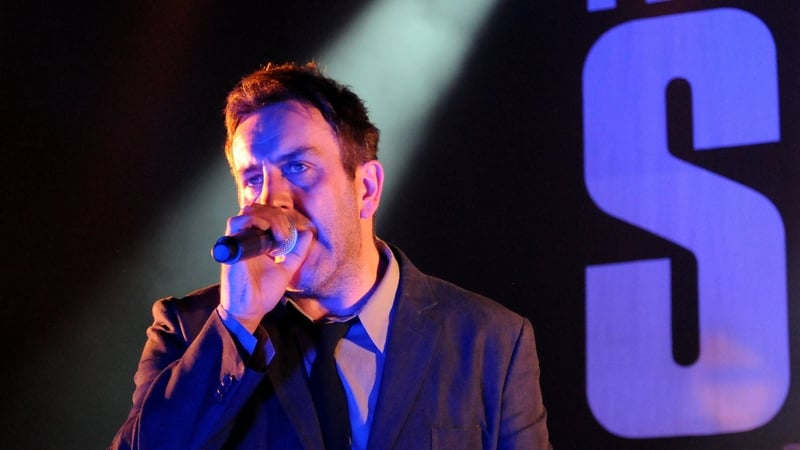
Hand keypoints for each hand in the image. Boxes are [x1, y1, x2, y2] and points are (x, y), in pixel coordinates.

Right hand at [219, 204, 311, 331]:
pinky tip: (266, 230)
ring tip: (278, 234)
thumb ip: (296, 252)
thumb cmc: (264, 292)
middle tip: (285, 234)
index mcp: (259, 242)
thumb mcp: (286, 269)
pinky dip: (252, 221)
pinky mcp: (231, 247)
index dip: (279, 217)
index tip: (289, 235)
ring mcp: (238, 241)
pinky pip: (235, 223)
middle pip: (259, 209)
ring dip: (267, 217)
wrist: (250, 309)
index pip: (266, 215)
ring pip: (249, 212)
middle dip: (277, 216)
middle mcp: (247, 239)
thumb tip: (307, 232)